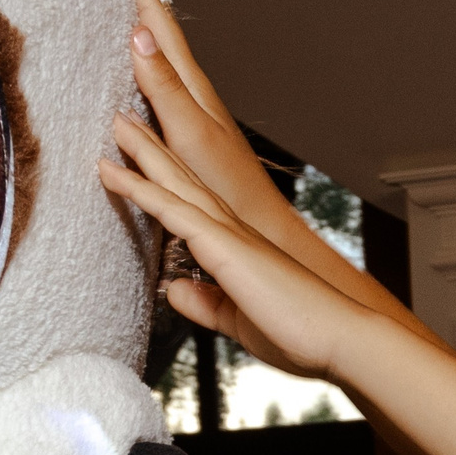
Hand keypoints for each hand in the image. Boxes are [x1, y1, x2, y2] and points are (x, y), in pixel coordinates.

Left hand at [101, 112, 371, 384]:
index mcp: (238, 248)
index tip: (142, 157)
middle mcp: (233, 231)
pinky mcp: (224, 246)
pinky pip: (172, 210)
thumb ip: (206, 304)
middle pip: (183, 180)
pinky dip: (141, 188)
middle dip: (152, 148)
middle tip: (124, 116)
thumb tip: (175, 291)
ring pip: (176, 182)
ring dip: (143, 150)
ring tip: (117, 119)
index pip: (194, 206)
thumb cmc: (302, 334)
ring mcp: (229, 234)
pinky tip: (113, 170)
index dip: (167, 180)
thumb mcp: (238, 320)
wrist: (342, 338)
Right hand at [118, 0, 297, 245]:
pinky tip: (138, 47)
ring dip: (140, 5)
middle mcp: (191, 86)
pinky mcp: (185, 125)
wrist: (258, 227)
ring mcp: (189, 103)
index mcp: (190, 84)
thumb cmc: (225, 190)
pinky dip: (145, 45)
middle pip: (159, 18)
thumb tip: (137, 31)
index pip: (157, 15)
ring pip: (159, 41)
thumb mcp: (191, 136)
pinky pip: (158, 69)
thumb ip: (164, 86)